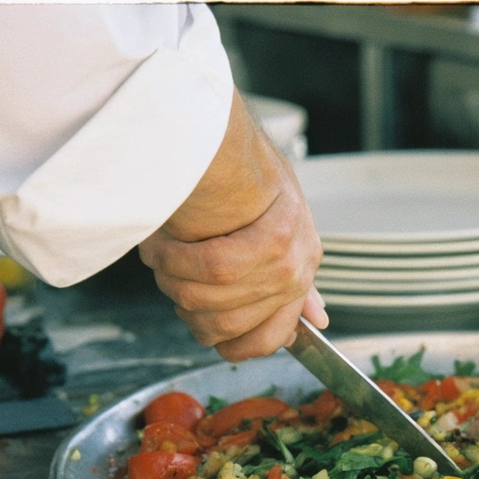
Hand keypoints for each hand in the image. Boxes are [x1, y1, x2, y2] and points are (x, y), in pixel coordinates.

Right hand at [139, 91, 326, 361]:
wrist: (220, 133)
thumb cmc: (238, 180)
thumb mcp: (275, 231)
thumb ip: (293, 285)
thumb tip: (317, 321)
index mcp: (300, 273)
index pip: (270, 341)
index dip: (233, 344)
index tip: (205, 328)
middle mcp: (298, 270)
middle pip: (226, 329)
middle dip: (187, 306)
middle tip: (171, 277)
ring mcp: (290, 258)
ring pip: (212, 303)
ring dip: (174, 281)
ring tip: (163, 253)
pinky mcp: (276, 240)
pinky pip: (213, 272)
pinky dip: (176, 260)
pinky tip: (162, 242)